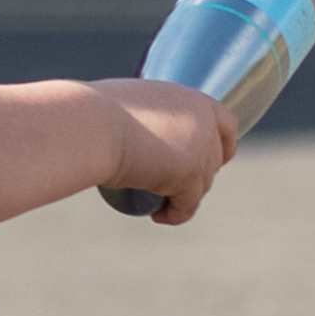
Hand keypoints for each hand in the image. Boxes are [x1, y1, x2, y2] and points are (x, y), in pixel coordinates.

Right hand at [100, 77, 236, 224]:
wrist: (87, 127)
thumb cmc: (90, 113)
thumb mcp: (127, 104)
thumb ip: (141, 113)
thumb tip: (129, 128)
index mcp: (192, 99)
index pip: (227, 125)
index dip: (221, 146)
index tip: (206, 161)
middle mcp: (203, 122)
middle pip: (212, 160)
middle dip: (195, 177)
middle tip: (164, 187)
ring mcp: (199, 149)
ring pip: (201, 185)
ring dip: (183, 198)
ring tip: (154, 204)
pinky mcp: (187, 175)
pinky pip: (188, 204)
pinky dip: (175, 214)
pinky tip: (158, 216)